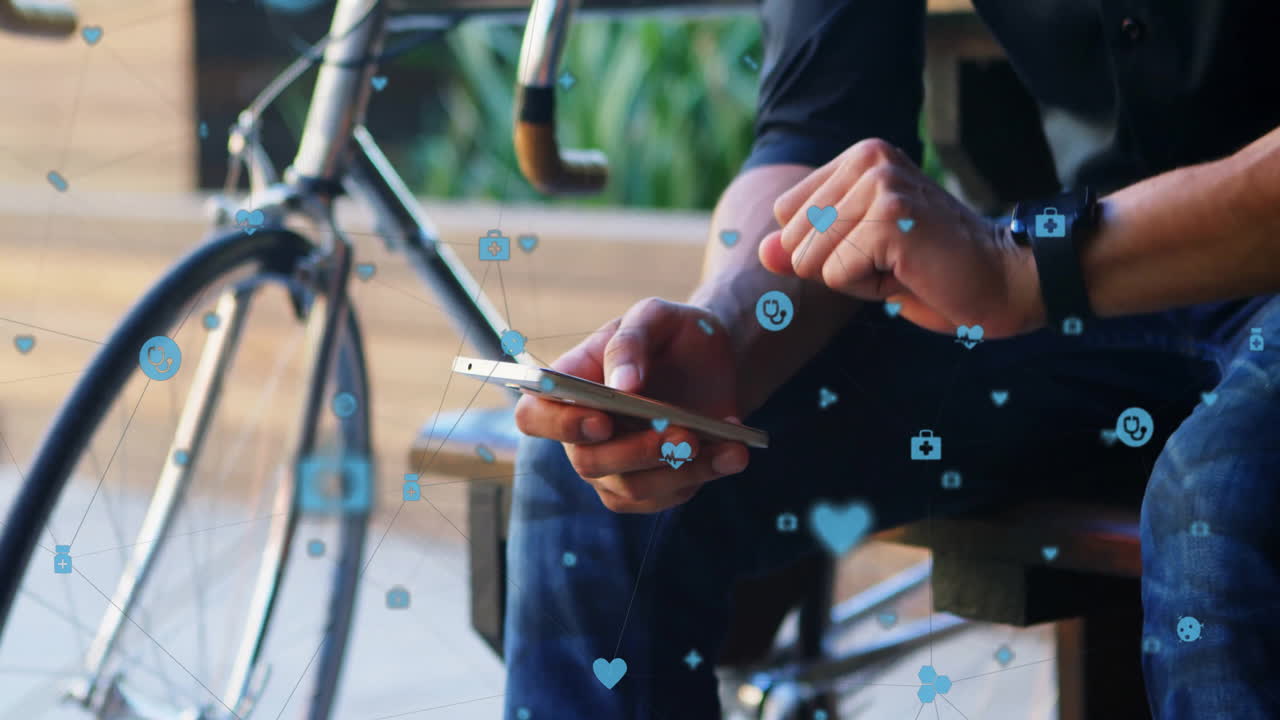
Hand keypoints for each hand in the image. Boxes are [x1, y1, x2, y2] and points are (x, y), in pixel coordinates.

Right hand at [514, 298, 751, 512]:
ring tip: (717, 444)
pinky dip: (704, 476)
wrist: (712, 362)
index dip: (560, 425)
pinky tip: (732, 454)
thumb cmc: (671, 335)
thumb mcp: (655, 316)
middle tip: (681, 433)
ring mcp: (614, 467)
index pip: (535, 417)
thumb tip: (621, 383)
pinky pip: (668, 497)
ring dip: (676, 470)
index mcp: (567, 388)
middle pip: (587, 462)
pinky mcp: (651, 487)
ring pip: (631, 489)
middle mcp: (582, 435)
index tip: (602, 418)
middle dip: (636, 451)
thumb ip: (631, 341)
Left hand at [758, 139, 1043, 338]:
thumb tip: (761, 250)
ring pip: (810, 259)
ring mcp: (879, 184)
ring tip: (903, 265)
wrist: (1004, 283)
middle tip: (896, 260)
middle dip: (837, 268)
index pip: (788, 215)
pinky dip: (869, 288)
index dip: (827, 250)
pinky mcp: (888, 216)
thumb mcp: (856, 258)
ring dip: (855, 279)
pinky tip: (911, 271)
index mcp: (859, 158)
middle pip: (794, 239)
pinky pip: (835, 274)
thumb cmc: (933, 272)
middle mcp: (867, 159)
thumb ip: (804, 249)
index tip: (880, 248)